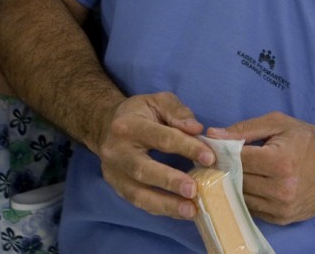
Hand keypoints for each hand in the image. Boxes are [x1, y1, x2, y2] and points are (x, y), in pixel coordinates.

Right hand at [94, 92, 213, 219]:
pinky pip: (139, 202)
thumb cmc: (138, 113)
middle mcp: (117, 151)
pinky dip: (160, 209)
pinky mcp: (117, 187)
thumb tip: (196, 129)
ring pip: (138, 194)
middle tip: (194, 191)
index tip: (210, 158)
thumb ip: (178, 112)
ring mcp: (114, 172)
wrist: (105, 126)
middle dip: (170, 181)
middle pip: (143, 169)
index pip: (161, 138)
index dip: (187, 147)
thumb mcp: (157, 101)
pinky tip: (180, 212)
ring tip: (190, 210)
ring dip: (165, 205)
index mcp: (129, 126)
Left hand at [210, 112, 314, 224]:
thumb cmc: (310, 140)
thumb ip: (245, 129)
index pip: (236, 159)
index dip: (220, 151)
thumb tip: (213, 135)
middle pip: (236, 180)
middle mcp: (280, 188)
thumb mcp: (280, 124)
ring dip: (233, 185)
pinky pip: (252, 209)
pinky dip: (247, 197)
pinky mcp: (283, 218)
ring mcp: (282, 207)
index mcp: (280, 161)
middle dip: (224, 168)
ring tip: (231, 171)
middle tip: (216, 159)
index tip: (211, 146)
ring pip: (241, 197)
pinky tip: (248, 185)